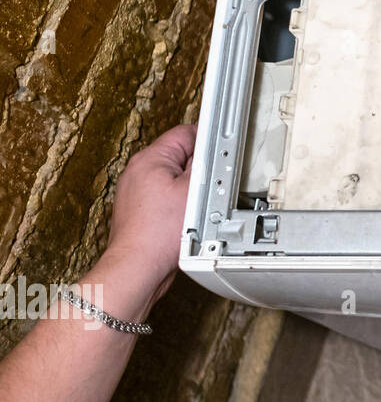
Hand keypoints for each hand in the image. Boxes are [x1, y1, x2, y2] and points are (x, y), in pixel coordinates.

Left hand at [96, 125, 196, 317]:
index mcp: (149, 159)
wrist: (138, 267)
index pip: (186, 133)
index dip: (208, 140)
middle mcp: (137, 172)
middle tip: (210, 186)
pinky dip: (178, 206)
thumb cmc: (158, 234)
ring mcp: (136, 192)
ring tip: (196, 208)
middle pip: (180, 157)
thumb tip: (210, 149)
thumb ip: (204, 164)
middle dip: (199, 170)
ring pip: (173, 180)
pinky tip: (185, 220)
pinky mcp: (139, 211)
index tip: (222, 148)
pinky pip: (165, 198)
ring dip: (189, 190)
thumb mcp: (194, 191)